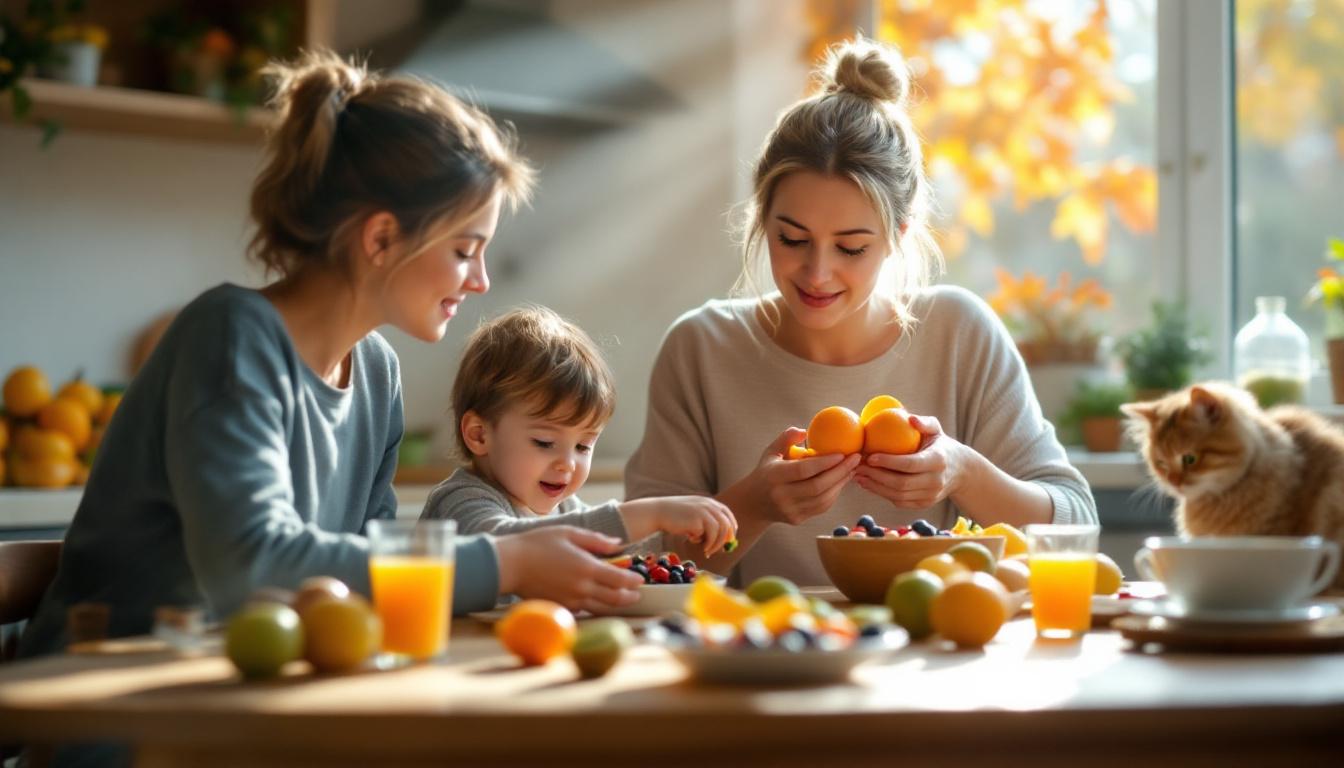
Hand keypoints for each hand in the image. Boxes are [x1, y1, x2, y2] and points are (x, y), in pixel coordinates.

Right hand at [494, 526, 642, 612]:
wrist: (511, 564)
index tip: (639, 579)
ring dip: (616, 605)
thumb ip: (596, 541)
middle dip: (630, 597)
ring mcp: (572, 601)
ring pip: (602, 609)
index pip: (620, 580)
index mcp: (587, 568)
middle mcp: (582, 588)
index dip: (634, 581)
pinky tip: (598, 601)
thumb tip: (619, 544)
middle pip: (615, 599)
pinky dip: (595, 607)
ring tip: (624, 600)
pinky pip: (584, 610)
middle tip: (637, 593)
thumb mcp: (569, 533)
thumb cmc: (538, 544)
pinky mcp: (561, 608)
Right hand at [620, 496, 737, 556]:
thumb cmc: (674, 516)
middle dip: (724, 540)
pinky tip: (691, 540)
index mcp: (708, 502)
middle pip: (726, 524)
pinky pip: (706, 536)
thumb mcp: (693, 514)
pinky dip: (702, 542)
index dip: (731, 527)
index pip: (727, 514)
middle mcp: (708, 505)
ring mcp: (703, 512)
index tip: (729, 539)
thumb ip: (706, 521)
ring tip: (705, 551)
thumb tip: (722, 540)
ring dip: (714, 544)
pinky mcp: (697, 521)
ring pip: (719, 532)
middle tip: (718, 550)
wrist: (657, 512)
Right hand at [752, 428, 860, 525]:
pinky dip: (834, 493)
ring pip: (823, 499)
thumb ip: (786, 438)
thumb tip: (805, 431)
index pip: (803, 470)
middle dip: (840, 472)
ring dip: (841, 483)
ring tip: (852, 468)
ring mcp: (790, 510)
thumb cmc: (766, 471)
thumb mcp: (771, 452)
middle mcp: (782, 496)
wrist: (754, 503)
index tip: (842, 453)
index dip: (825, 462)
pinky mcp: (798, 519)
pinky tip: (841, 481)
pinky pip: (821, 507)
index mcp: (774, 477)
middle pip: (818, 486)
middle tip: (855, 458)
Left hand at [854, 414, 969, 508]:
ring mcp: (931, 496)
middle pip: (901, 483)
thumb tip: (909, 418)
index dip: (889, 462)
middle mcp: (936, 481)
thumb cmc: (941, 444)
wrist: (961, 471)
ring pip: (898, 495)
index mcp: (937, 461)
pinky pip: (900, 501)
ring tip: (859, 476)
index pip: (910, 464)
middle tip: (858, 467)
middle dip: (876, 476)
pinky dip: (882, 494)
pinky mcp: (924, 504)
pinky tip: (869, 484)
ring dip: (875, 487)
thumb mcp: (936, 429)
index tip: (870, 456)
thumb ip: (924, 422)